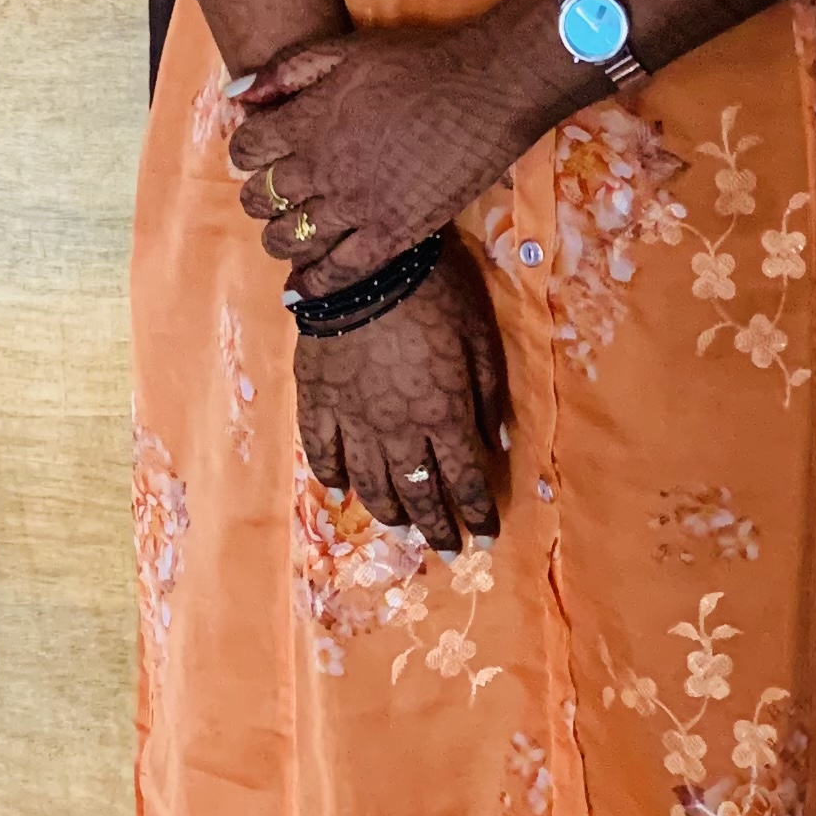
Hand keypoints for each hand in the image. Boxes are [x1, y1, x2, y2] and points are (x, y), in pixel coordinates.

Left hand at [231, 16, 553, 289]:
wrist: (485, 91)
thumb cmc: (418, 62)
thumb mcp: (344, 50)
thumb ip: (285, 71)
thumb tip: (234, 96)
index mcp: (307, 122)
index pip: (246, 149)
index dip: (246, 150)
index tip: (258, 150)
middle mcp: (322, 169)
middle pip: (262, 197)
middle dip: (259, 193)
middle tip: (274, 190)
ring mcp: (356, 207)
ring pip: (290, 238)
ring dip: (279, 236)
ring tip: (287, 230)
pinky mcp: (391, 235)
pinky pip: (339, 272)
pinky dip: (312, 284)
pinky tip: (297, 291)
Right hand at [294, 241, 507, 553]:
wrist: (366, 264)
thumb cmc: (434, 293)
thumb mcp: (479, 337)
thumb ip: (487, 394)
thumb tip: (498, 443)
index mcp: (443, 416)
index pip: (466, 481)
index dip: (478, 512)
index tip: (485, 535)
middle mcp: (398, 432)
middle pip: (420, 494)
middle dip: (438, 528)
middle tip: (447, 551)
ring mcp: (353, 421)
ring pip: (371, 484)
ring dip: (390, 512)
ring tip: (401, 528)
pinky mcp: (317, 403)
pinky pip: (322, 453)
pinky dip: (332, 478)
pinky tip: (341, 493)